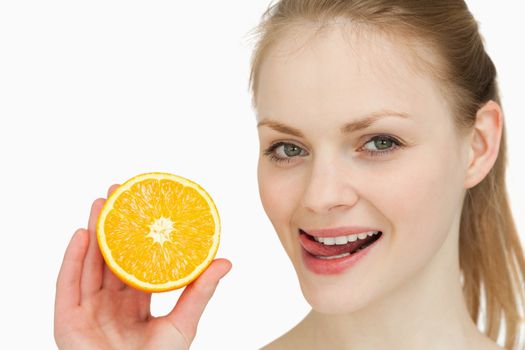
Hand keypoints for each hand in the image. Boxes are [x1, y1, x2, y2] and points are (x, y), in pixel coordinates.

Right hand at [54, 184, 231, 349]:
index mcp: (135, 305)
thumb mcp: (183, 323)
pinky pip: (67, 286)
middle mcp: (110, 305)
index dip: (137, 236)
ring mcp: (88, 312)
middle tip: (118, 193)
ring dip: (92, 233)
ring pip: (88, 265)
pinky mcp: (68, 323)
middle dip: (112, 225)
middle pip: (109, 258)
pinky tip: (81, 235)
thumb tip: (225, 261)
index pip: (134, 263)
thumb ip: (200, 292)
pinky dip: (71, 260)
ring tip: (100, 203)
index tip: (143, 207)